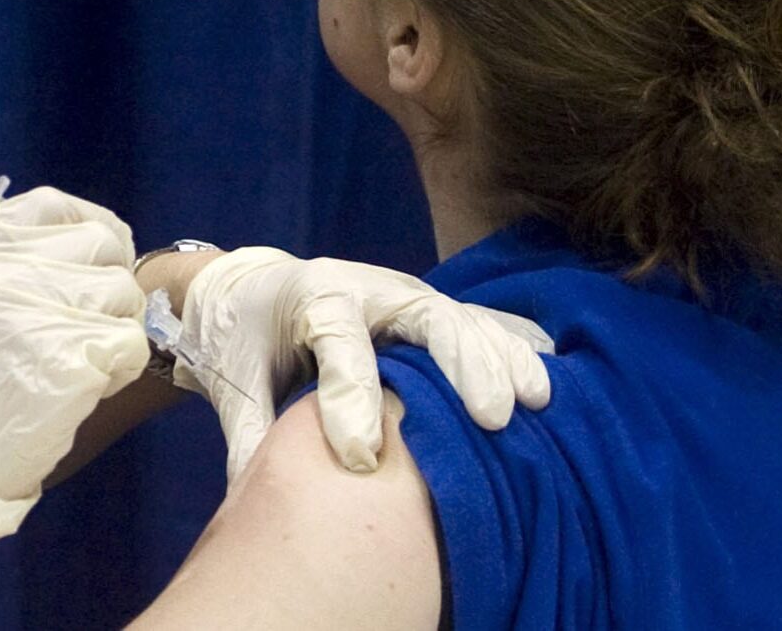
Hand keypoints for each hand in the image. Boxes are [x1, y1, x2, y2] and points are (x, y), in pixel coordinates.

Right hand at [0, 187, 149, 552]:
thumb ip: (15, 271)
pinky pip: (133, 343)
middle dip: (110, 281)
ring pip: (125, 292)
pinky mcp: (72, 360)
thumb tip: (85, 254)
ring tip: (88, 356)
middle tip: (95, 319)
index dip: (89, 224)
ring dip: (118, 325)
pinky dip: (123, 365)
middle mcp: (10, 273)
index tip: (98, 254)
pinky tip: (93, 383)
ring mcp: (41, 314)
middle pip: (102, 245)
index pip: (52, 205)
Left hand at [174, 247, 551, 479]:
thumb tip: (253, 495)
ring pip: (461, 318)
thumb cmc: (241, 338)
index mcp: (309, 297)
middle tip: (492, 419)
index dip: (352, 397)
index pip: (337, 340)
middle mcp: (364, 287)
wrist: (250, 292)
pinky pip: (477, 322)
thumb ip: (249, 431)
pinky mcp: (425, 310)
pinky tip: (548, 374)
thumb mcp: (232, 378)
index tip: (360, 457)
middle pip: (422, 315)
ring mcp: (402, 294)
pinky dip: (513, 345)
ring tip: (535, 402)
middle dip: (461, 365)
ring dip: (501, 358)